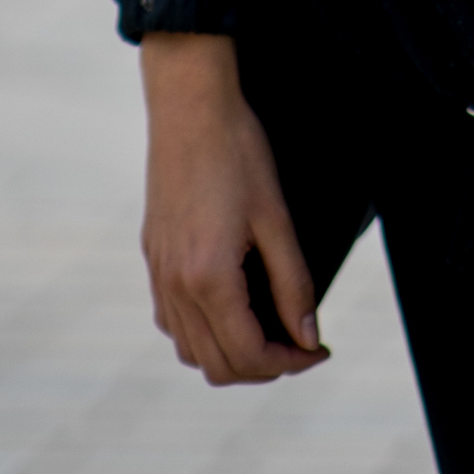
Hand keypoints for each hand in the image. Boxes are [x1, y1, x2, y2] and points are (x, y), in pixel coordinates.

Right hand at [139, 32, 329, 384]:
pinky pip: (173, 322)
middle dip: (265, 367)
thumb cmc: (238, 152)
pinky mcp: (153, 259)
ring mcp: (158, 274)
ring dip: (232, 354)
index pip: (249, 355)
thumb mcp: (276, 217)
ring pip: (191, 352)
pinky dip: (204, 333)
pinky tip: (233, 308)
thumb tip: (308, 336)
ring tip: (272, 331)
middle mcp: (175, 286)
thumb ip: (293, 283)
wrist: (189, 106)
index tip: (321, 349)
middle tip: (302, 344)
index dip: (291, 363)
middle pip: (218, 366)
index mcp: (208, 279)